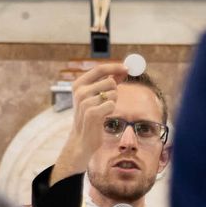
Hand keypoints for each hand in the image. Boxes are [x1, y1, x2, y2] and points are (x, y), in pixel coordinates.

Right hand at [50, 62, 128, 183]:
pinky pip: (112, 105)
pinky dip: (111, 110)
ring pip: (113, 93)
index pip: (99, 69)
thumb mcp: (94, 96)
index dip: (114, 67)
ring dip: (112, 102)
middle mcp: (80, 91)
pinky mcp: (92, 113)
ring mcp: (85, 102)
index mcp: (78, 84)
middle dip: (114, 91)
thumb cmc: (89, 116)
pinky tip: (103, 117)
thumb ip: (107, 82)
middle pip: (110, 82)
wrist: (81, 139)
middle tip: (106, 102)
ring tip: (102, 111)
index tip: (127, 68)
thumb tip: (123, 70)